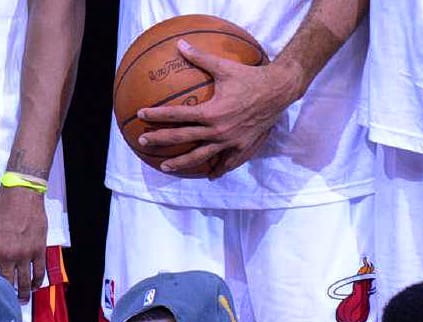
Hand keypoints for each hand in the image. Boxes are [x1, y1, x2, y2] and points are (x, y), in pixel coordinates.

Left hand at [0, 185, 47, 300]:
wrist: (21, 197)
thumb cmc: (1, 212)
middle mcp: (7, 256)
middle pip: (6, 283)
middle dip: (5, 295)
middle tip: (6, 302)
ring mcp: (24, 254)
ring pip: (23, 282)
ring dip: (22, 294)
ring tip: (21, 300)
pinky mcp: (38, 250)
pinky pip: (38, 272)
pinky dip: (37, 282)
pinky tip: (34, 286)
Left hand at [135, 43, 299, 177]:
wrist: (280, 89)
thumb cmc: (251, 77)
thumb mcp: (225, 67)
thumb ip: (200, 58)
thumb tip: (181, 45)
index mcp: (211, 112)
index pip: (177, 115)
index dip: (157, 115)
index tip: (141, 115)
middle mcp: (217, 130)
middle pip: (182, 138)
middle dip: (160, 140)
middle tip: (144, 142)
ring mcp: (229, 141)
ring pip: (200, 157)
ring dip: (181, 163)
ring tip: (165, 167)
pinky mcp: (242, 146)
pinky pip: (227, 163)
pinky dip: (218, 170)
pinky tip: (210, 176)